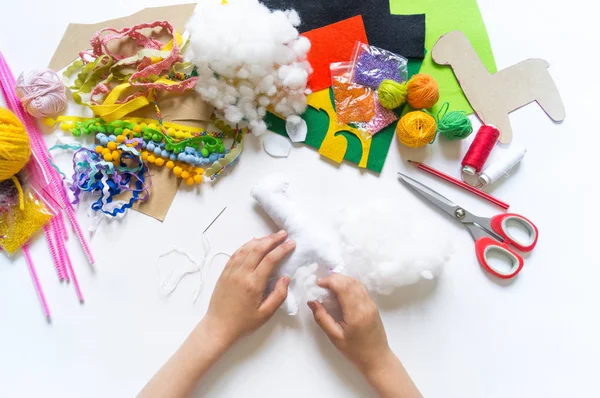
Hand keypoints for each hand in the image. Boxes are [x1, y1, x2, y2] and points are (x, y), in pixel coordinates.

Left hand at [203, 230, 295, 346]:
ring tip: (271, 236)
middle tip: (283, 234)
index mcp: (253, 284)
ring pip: (246, 248)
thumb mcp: (266, 314)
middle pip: (258, 249)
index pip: (270, 259)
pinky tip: (253, 242)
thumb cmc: (244, 323)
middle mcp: (241, 274)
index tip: (292, 243)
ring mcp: (231, 271)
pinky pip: (236, 253)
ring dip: (260, 240)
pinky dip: (246, 245)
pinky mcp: (224, 272)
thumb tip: (285, 278)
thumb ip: (279, 295)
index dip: (282, 249)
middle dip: (272, 239)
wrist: (218, 327)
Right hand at [308, 274, 391, 374]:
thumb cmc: (354, 351)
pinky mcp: (373, 305)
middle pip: (350, 282)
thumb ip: (322, 318)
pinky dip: (348, 284)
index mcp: (356, 313)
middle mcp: (366, 305)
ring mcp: (371, 304)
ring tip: (328, 285)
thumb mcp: (334, 337)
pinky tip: (340, 290)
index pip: (344, 287)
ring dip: (342, 280)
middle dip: (334, 278)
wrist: (377, 358)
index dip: (330, 281)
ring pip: (356, 282)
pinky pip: (360, 288)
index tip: (318, 284)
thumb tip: (312, 301)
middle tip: (321, 284)